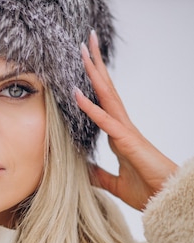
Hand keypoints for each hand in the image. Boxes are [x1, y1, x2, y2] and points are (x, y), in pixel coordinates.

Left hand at [75, 31, 177, 210]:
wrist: (166, 201)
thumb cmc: (146, 190)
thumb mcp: (113, 183)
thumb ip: (97, 175)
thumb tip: (79, 170)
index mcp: (118, 133)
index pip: (103, 101)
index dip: (93, 82)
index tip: (83, 63)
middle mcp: (122, 126)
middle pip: (106, 89)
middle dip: (95, 64)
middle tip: (85, 41)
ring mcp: (126, 131)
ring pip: (107, 95)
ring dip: (94, 73)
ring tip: (84, 51)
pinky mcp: (128, 141)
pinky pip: (106, 121)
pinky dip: (90, 107)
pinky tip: (77, 93)